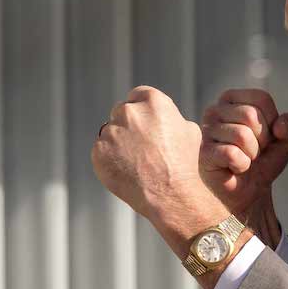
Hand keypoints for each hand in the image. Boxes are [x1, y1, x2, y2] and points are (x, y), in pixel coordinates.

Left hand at [91, 86, 225, 248]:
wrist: (169, 193)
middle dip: (129, 126)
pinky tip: (126, 171)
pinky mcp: (98, 151)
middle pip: (122, 112)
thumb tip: (165, 118)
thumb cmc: (183, 163)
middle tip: (140, 147)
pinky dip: (110, 160)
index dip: (141, 110)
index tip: (144, 123)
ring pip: (110, 133)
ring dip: (118, 143)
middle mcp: (128, 112)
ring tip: (136, 163)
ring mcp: (111, 131)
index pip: (138, 95)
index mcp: (152, 101)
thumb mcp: (189, 131)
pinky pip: (101, 151)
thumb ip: (171, 117)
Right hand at [199, 89, 287, 244]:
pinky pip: (232, 154)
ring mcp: (206, 132)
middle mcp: (215, 110)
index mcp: (232, 100)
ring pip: (242, 135)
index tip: (267, 137)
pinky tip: (234, 169)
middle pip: (250, 115)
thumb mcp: (285, 140)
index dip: (273, 121)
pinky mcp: (204, 154)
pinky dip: (242, 165)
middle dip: (262, 139)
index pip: (261, 99)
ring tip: (245, 160)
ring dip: (252, 154)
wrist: (248, 193)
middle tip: (254, 152)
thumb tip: (281, 126)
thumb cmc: (262, 161)